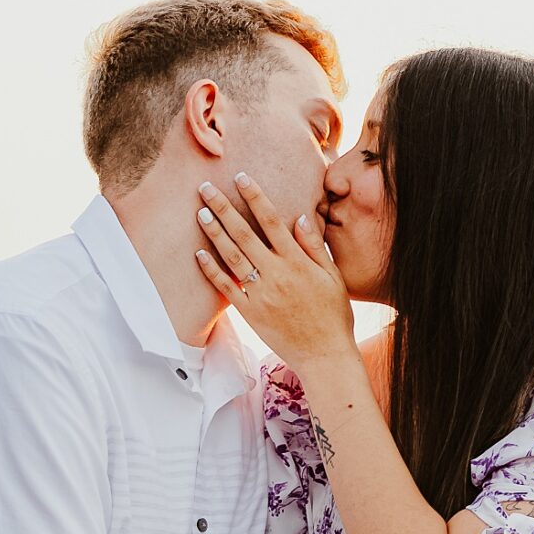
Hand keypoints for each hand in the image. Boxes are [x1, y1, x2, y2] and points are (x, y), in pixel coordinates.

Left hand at [194, 174, 355, 370]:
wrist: (325, 356)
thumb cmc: (333, 315)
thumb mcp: (333, 277)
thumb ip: (314, 247)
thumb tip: (300, 217)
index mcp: (298, 263)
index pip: (273, 221)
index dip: (255, 197)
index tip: (241, 177)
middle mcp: (276, 275)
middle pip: (244, 234)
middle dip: (223, 208)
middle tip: (205, 188)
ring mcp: (260, 294)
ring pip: (232, 257)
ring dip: (214, 233)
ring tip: (200, 213)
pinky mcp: (250, 313)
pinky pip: (227, 288)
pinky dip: (212, 270)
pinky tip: (199, 253)